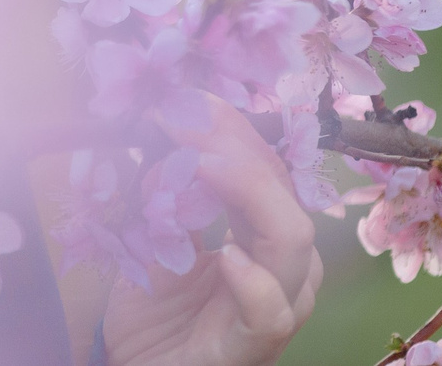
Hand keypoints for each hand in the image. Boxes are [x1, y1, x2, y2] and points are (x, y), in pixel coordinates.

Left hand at [103, 97, 320, 365]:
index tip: (184, 100)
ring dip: (246, 192)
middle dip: (235, 147)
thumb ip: (163, 193)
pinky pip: (271, 314)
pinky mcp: (250, 347)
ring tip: (197, 162)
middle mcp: (279, 269)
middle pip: (283, 195)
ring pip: (292, 244)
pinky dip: (255, 282)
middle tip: (180, 117)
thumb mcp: (149, 236)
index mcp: (260, 238)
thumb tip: (159, 134)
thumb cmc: (152, 312)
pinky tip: (227, 256)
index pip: (266, 171)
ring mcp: (273, 309)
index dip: (231, 132)